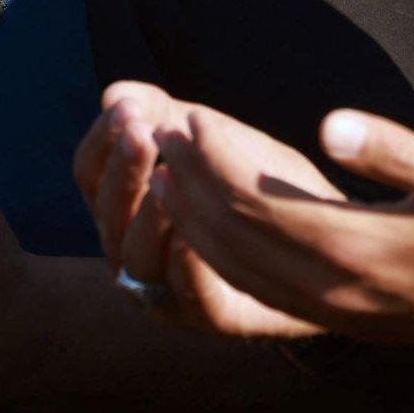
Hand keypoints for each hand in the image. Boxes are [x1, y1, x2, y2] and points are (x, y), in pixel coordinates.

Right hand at [74, 82, 329, 337]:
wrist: (324, 244)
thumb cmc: (253, 188)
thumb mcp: (209, 140)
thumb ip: (163, 112)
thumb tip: (112, 94)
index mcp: (123, 205)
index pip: (89, 171)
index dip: (102, 140)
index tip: (126, 108)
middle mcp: (131, 248)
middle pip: (105, 211)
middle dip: (123, 169)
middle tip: (146, 133)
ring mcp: (166, 289)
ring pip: (135, 257)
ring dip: (148, 216)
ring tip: (169, 177)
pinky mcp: (212, 318)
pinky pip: (187, 300)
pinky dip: (186, 271)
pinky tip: (193, 237)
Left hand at [154, 107, 413, 354]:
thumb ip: (398, 154)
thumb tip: (332, 126)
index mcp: (356, 250)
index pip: (253, 200)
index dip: (212, 157)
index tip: (187, 117)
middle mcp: (333, 290)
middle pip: (233, 232)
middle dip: (189, 180)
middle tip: (160, 134)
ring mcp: (333, 312)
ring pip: (236, 266)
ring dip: (192, 219)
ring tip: (161, 173)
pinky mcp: (341, 321)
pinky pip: (256, 289)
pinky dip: (217, 256)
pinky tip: (203, 230)